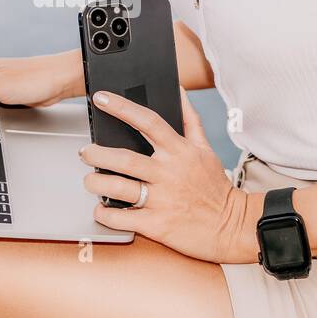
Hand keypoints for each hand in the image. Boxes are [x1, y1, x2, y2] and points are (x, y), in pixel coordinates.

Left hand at [81, 89, 261, 263]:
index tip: (102, 98)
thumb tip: (178, 91)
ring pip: (118, 188)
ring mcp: (162, 200)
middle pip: (124, 158)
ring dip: (96, 183)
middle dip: (97, 154)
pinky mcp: (157, 225)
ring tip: (89, 180)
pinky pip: (122, 218)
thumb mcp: (205, 149)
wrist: (231, 226)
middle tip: (85, 152)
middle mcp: (168, 173)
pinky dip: (105, 213)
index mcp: (179, 151)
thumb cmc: (214, 187)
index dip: (122, 107)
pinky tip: (101, 208)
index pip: (148, 121)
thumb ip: (190, 120)